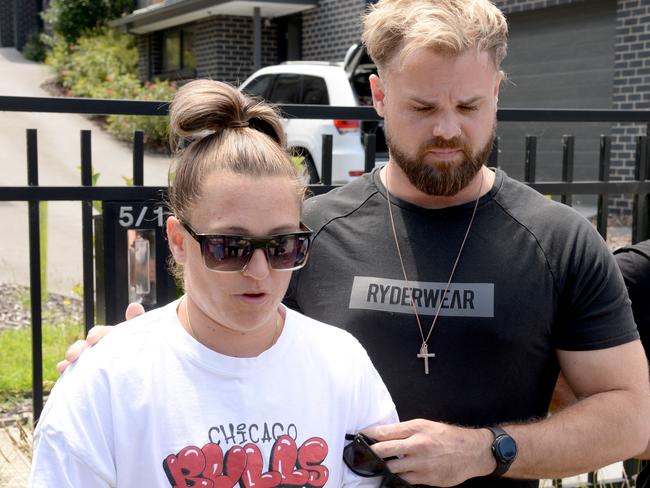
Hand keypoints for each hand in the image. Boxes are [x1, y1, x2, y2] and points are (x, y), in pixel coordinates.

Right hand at [55, 303, 145, 373]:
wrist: (137, 366)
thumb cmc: (137, 345)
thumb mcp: (139, 333)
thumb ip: (136, 320)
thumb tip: (133, 306)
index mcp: (109, 336)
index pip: (100, 332)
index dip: (95, 334)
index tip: (91, 340)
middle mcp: (97, 346)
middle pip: (84, 345)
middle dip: (77, 349)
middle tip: (72, 356)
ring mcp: (90, 358)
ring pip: (77, 357)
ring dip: (70, 361)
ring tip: (62, 366)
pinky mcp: (87, 370)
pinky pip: (75, 370)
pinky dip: (67, 369)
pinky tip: (62, 372)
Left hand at [363, 419, 494, 486]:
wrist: (472, 452)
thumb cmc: (448, 436)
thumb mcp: (426, 425)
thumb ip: (406, 430)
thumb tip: (384, 435)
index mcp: (416, 429)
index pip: (384, 432)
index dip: (369, 435)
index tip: (360, 436)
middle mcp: (417, 445)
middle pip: (383, 451)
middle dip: (370, 453)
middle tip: (362, 454)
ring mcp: (421, 464)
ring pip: (392, 468)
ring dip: (382, 467)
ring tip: (375, 465)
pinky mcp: (426, 479)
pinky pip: (405, 480)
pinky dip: (397, 477)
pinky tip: (393, 475)